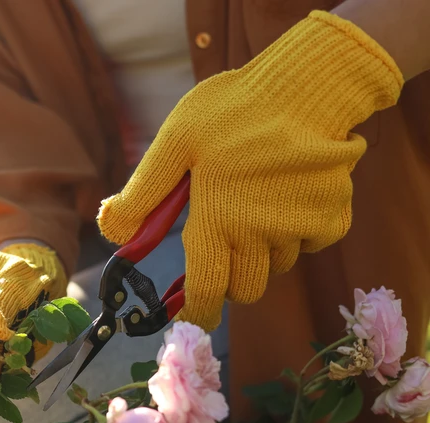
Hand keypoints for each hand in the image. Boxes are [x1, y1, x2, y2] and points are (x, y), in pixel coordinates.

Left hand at [97, 11, 402, 330]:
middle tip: (222, 242)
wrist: (312, 84)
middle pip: (245, 290)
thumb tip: (112, 235)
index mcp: (217, 220)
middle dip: (229, 278)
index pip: (207, 291)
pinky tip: (288, 194)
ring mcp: (300, 229)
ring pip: (276, 266)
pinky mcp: (333, 218)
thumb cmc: (234, 110)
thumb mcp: (175, 142)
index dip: (197, 312)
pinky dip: (296, 232)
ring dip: (262, 251)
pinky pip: (309, 244)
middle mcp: (260, 235)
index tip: (190, 316)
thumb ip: (142, 193)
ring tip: (256, 203)